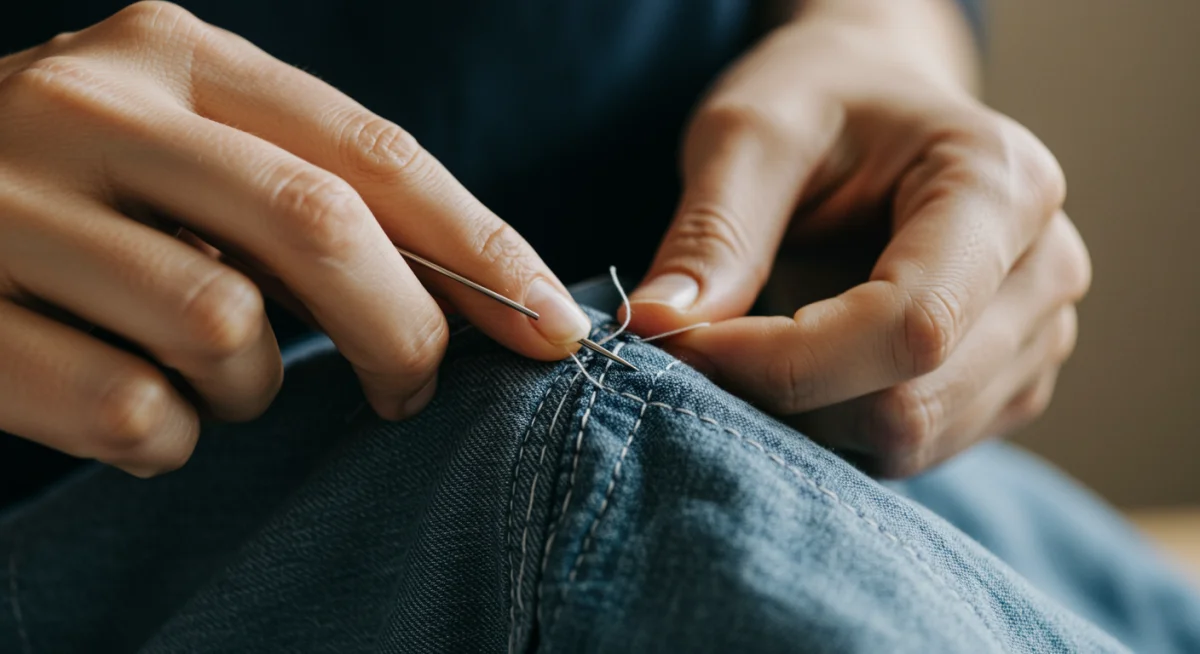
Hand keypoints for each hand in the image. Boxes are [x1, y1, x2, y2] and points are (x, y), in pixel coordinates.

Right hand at [0, 2, 590, 476]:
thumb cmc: (87, 194)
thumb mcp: (196, 157)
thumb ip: (311, 200)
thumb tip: (492, 297)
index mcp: (176, 54)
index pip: (370, 154)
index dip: (480, 247)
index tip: (554, 325)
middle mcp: (91, 104)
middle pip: (316, 226)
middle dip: (403, 330)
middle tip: (415, 389)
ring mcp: (9, 206)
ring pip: (222, 330)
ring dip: (254, 390)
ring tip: (221, 382)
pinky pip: (130, 412)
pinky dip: (168, 438)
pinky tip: (145, 413)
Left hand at [626, 0, 1090, 475]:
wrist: (873, 102)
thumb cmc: (819, 102)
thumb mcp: (750, 130)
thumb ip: (712, 230)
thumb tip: (659, 328)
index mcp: (1002, 185)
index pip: (908, 326)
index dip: (783, 361)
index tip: (683, 344)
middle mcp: (1045, 270)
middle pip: (910, 403)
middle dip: (784, 392)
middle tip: (705, 338)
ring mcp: (1036, 338)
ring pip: (906, 442)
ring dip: (805, 413)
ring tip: (764, 328)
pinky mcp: (1004, 386)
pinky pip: (909, 451)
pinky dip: (834, 423)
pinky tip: (806, 358)